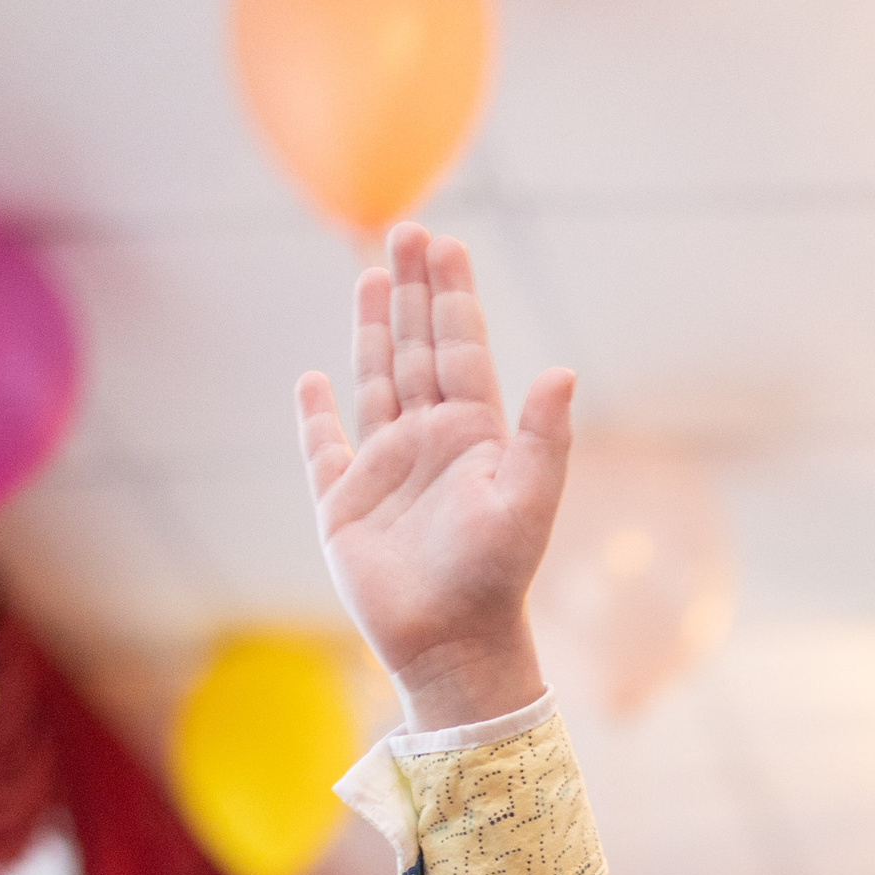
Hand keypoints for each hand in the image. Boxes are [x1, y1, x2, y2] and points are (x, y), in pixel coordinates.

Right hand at [296, 224, 571, 730]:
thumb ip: (544, 437)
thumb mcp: (527, 503)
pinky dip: (317, 416)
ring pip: (376, 382)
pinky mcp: (344, 505)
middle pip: (418, 350)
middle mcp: (430, 443)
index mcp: (473, 436)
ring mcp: (385, 470)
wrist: (452, 644)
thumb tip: (562, 372)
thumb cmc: (495, 577)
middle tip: (406, 229)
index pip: (460, 348)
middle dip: (413, 290)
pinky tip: (313, 382)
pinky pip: (325, 449)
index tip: (443, 242)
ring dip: (375, 331)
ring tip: (372, 276)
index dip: (451, 295)